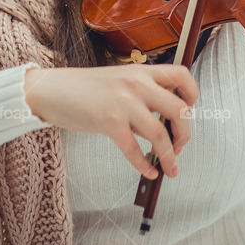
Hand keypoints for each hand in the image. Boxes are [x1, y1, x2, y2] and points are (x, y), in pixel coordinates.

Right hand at [22, 64, 198, 179]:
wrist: (51, 89)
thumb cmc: (82, 87)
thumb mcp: (118, 80)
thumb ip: (141, 96)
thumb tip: (161, 122)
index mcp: (141, 71)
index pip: (181, 75)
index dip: (192, 94)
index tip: (191, 109)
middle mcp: (137, 84)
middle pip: (179, 109)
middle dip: (185, 134)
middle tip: (180, 146)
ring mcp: (124, 102)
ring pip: (160, 133)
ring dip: (169, 156)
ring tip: (170, 168)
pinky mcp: (109, 121)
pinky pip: (134, 149)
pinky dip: (143, 165)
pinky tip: (148, 172)